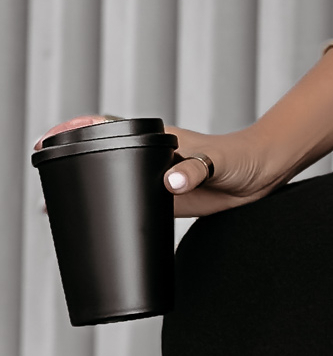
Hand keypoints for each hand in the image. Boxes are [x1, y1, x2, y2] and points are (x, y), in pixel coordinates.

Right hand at [32, 115, 280, 218]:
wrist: (263, 175)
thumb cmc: (243, 157)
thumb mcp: (218, 162)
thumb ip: (195, 170)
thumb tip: (171, 182)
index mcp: (158, 138)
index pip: (110, 128)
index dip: (78, 130)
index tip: (51, 138)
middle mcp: (152, 155)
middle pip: (104, 156)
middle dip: (73, 165)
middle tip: (46, 184)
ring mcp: (157, 177)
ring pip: (114, 180)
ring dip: (90, 190)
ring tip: (57, 208)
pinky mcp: (167, 199)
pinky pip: (134, 204)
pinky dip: (115, 212)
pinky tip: (99, 227)